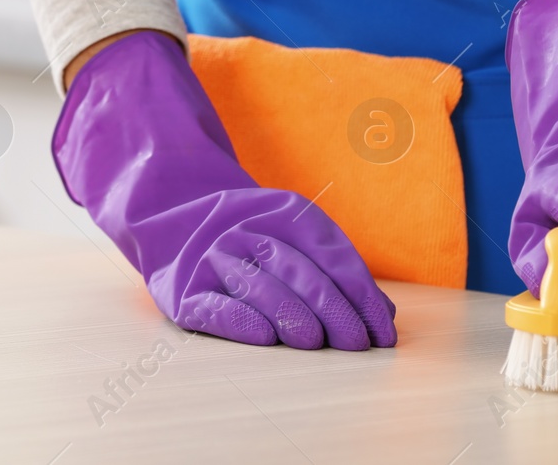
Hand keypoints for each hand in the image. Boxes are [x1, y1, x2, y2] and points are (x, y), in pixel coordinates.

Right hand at [54, 30, 396, 348]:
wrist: (172, 219)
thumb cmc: (251, 240)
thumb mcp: (295, 238)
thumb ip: (338, 272)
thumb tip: (386, 314)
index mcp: (286, 214)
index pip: (332, 254)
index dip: (360, 294)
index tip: (382, 331)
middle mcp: (249, 230)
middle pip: (299, 270)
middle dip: (334, 309)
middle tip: (355, 344)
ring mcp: (214, 259)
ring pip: (260, 285)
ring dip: (294, 316)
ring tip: (317, 343)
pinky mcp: (184, 291)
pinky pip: (215, 306)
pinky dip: (242, 320)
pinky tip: (267, 337)